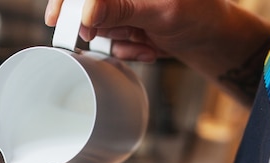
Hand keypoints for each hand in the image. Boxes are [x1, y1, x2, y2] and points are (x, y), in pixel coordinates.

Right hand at [44, 0, 269, 103]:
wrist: (213, 40)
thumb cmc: (200, 16)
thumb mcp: (161, 13)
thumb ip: (123, 9)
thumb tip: (87, 10)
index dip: (67, 0)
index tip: (56, 18)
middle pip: (87, 7)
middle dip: (103, 26)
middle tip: (124, 34)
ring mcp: (123, 7)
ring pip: (98, 28)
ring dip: (120, 41)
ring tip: (148, 40)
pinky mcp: (124, 24)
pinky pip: (110, 43)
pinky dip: (127, 50)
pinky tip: (149, 46)